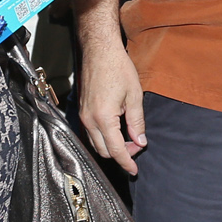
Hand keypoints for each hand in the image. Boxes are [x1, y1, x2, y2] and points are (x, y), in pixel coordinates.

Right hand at [78, 39, 146, 174]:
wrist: (99, 50)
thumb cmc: (118, 68)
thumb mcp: (134, 96)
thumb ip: (137, 122)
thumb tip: (140, 142)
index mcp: (103, 118)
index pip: (116, 150)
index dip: (126, 163)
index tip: (134, 171)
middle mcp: (89, 120)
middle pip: (103, 151)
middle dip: (121, 154)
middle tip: (137, 146)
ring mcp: (82, 115)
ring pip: (95, 143)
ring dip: (111, 146)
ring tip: (128, 138)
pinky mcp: (81, 110)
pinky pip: (90, 133)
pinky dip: (103, 137)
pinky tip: (116, 130)